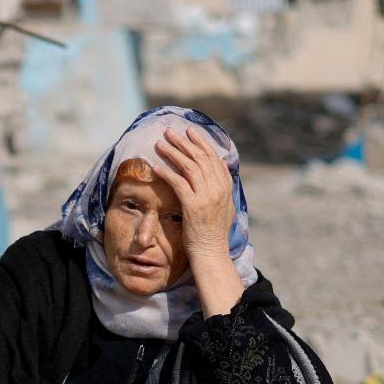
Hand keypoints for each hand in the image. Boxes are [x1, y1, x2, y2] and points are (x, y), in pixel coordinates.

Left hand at [153, 127, 243, 315]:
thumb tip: (222, 164)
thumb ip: (223, 184)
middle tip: (170, 131)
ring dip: (173, 152)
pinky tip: (157, 167)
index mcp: (226, 186)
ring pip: (188, 166)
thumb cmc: (214, 232)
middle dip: (183, 142)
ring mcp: (206, 196)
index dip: (200, 142)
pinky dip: (167, 173)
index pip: (213, 157)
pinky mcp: (193, 206)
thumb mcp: (225, 205)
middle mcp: (218, 188)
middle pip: (200, 157)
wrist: (211, 252)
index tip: (189, 131)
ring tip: (160, 143)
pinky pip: (178, 183)